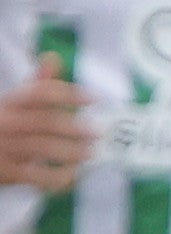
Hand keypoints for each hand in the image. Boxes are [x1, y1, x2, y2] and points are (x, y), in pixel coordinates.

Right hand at [0, 55, 94, 191]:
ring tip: (91, 153)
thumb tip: (53, 57)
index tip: (94, 98)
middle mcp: (4, 123)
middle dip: (74, 127)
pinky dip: (58, 176)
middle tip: (98, 132)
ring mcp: (3, 148)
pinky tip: (72, 173)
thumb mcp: (12, 105)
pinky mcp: (6, 173)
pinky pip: (37, 175)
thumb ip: (35, 86)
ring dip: (71, 151)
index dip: (68, 93)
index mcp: (8, 103)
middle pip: (44, 121)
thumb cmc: (1, 127)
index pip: (39, 93)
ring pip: (42, 148)